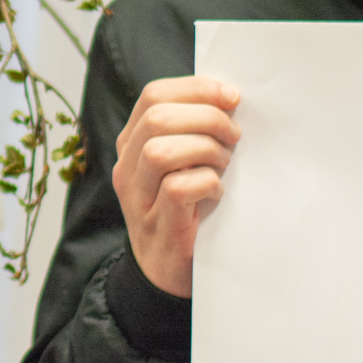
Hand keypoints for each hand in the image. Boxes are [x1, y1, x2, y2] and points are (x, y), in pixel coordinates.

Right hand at [112, 76, 241, 297]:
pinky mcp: (160, 226)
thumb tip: (228, 99)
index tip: (231, 97)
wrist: (166, 273)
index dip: (196, 89)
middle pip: (156, 118)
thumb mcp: (180, 165)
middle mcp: (128, 168)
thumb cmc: (184, 210)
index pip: (153, 95)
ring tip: (225, 163)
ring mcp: (139, 198)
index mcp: (132, 144)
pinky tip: (218, 191)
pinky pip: (178, 189)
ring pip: (160, 152)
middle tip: (233, 136)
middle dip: (206, 118)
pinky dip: (207, 183)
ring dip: (205, 149)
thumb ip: (190, 133)